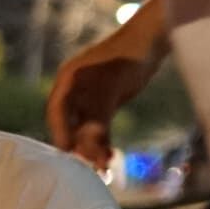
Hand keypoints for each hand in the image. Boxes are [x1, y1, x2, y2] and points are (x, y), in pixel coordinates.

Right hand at [48, 21, 162, 168]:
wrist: (152, 41)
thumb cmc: (128, 59)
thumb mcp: (111, 90)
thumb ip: (98, 119)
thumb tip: (89, 151)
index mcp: (68, 80)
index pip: (57, 112)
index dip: (60, 133)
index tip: (67, 153)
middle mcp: (75, 89)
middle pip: (71, 122)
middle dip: (79, 145)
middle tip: (89, 166)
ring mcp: (91, 96)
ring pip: (86, 127)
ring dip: (93, 146)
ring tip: (103, 167)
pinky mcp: (106, 101)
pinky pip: (100, 125)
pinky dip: (104, 140)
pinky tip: (112, 155)